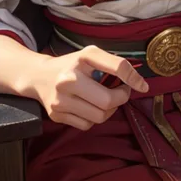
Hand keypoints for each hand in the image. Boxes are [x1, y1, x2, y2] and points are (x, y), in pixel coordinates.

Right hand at [31, 45, 147, 130]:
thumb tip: (139, 83)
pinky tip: (89, 107)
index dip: (133, 78)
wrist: (39, 76)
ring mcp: (60, 99)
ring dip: (108, 111)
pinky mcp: (56, 115)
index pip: (116, 67)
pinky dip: (93, 118)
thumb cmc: (72, 65)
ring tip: (105, 100)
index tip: (142, 85)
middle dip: (120, 98)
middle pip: (108, 101)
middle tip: (121, 92)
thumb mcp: (90, 56)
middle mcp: (69, 79)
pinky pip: (87, 125)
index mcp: (82, 58)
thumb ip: (114, 64)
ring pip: (99, 117)